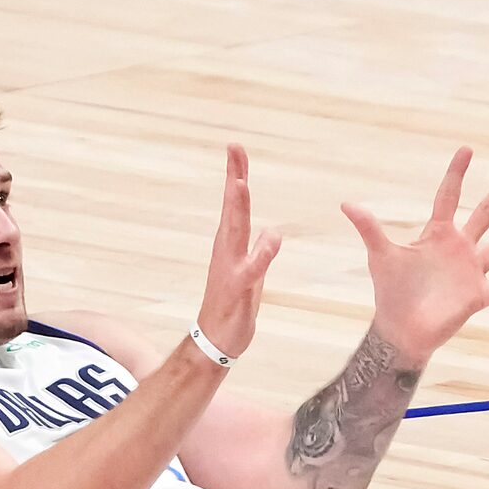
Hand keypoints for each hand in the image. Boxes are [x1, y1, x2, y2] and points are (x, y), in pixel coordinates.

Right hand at [194, 144, 281, 359]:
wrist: (215, 341)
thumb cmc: (234, 305)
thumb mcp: (252, 273)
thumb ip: (260, 250)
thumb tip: (271, 231)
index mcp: (231, 244)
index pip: (235, 204)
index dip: (236, 175)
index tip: (235, 148)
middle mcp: (227, 251)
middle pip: (233, 208)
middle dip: (234, 177)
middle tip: (234, 149)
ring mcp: (231, 269)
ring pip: (236, 232)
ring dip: (238, 207)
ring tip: (241, 182)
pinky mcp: (238, 290)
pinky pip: (251, 269)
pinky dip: (261, 254)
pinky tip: (273, 238)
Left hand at [340, 148, 488, 359]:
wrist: (400, 328)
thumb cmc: (391, 290)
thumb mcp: (381, 255)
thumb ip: (370, 228)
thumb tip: (346, 204)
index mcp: (438, 234)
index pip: (448, 196)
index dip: (456, 173)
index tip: (467, 148)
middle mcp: (460, 248)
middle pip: (486, 212)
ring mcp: (471, 272)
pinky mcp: (477, 297)